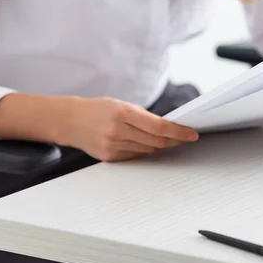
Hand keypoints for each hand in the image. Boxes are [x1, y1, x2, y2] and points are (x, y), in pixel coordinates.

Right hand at [56, 97, 198, 161]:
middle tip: (186, 137)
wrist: (69, 121)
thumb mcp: (122, 104)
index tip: (192, 134)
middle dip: (175, 140)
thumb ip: (145, 116)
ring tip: (166, 138)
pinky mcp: (109, 157)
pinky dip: (145, 150)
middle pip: (157, 141)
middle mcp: (117, 131)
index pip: (159, 127)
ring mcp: (112, 146)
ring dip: (160, 145)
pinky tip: (146, 144)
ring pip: (148, 150)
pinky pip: (136, 156)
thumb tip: (169, 127)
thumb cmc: (99, 109)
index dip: (179, 132)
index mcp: (123, 113)